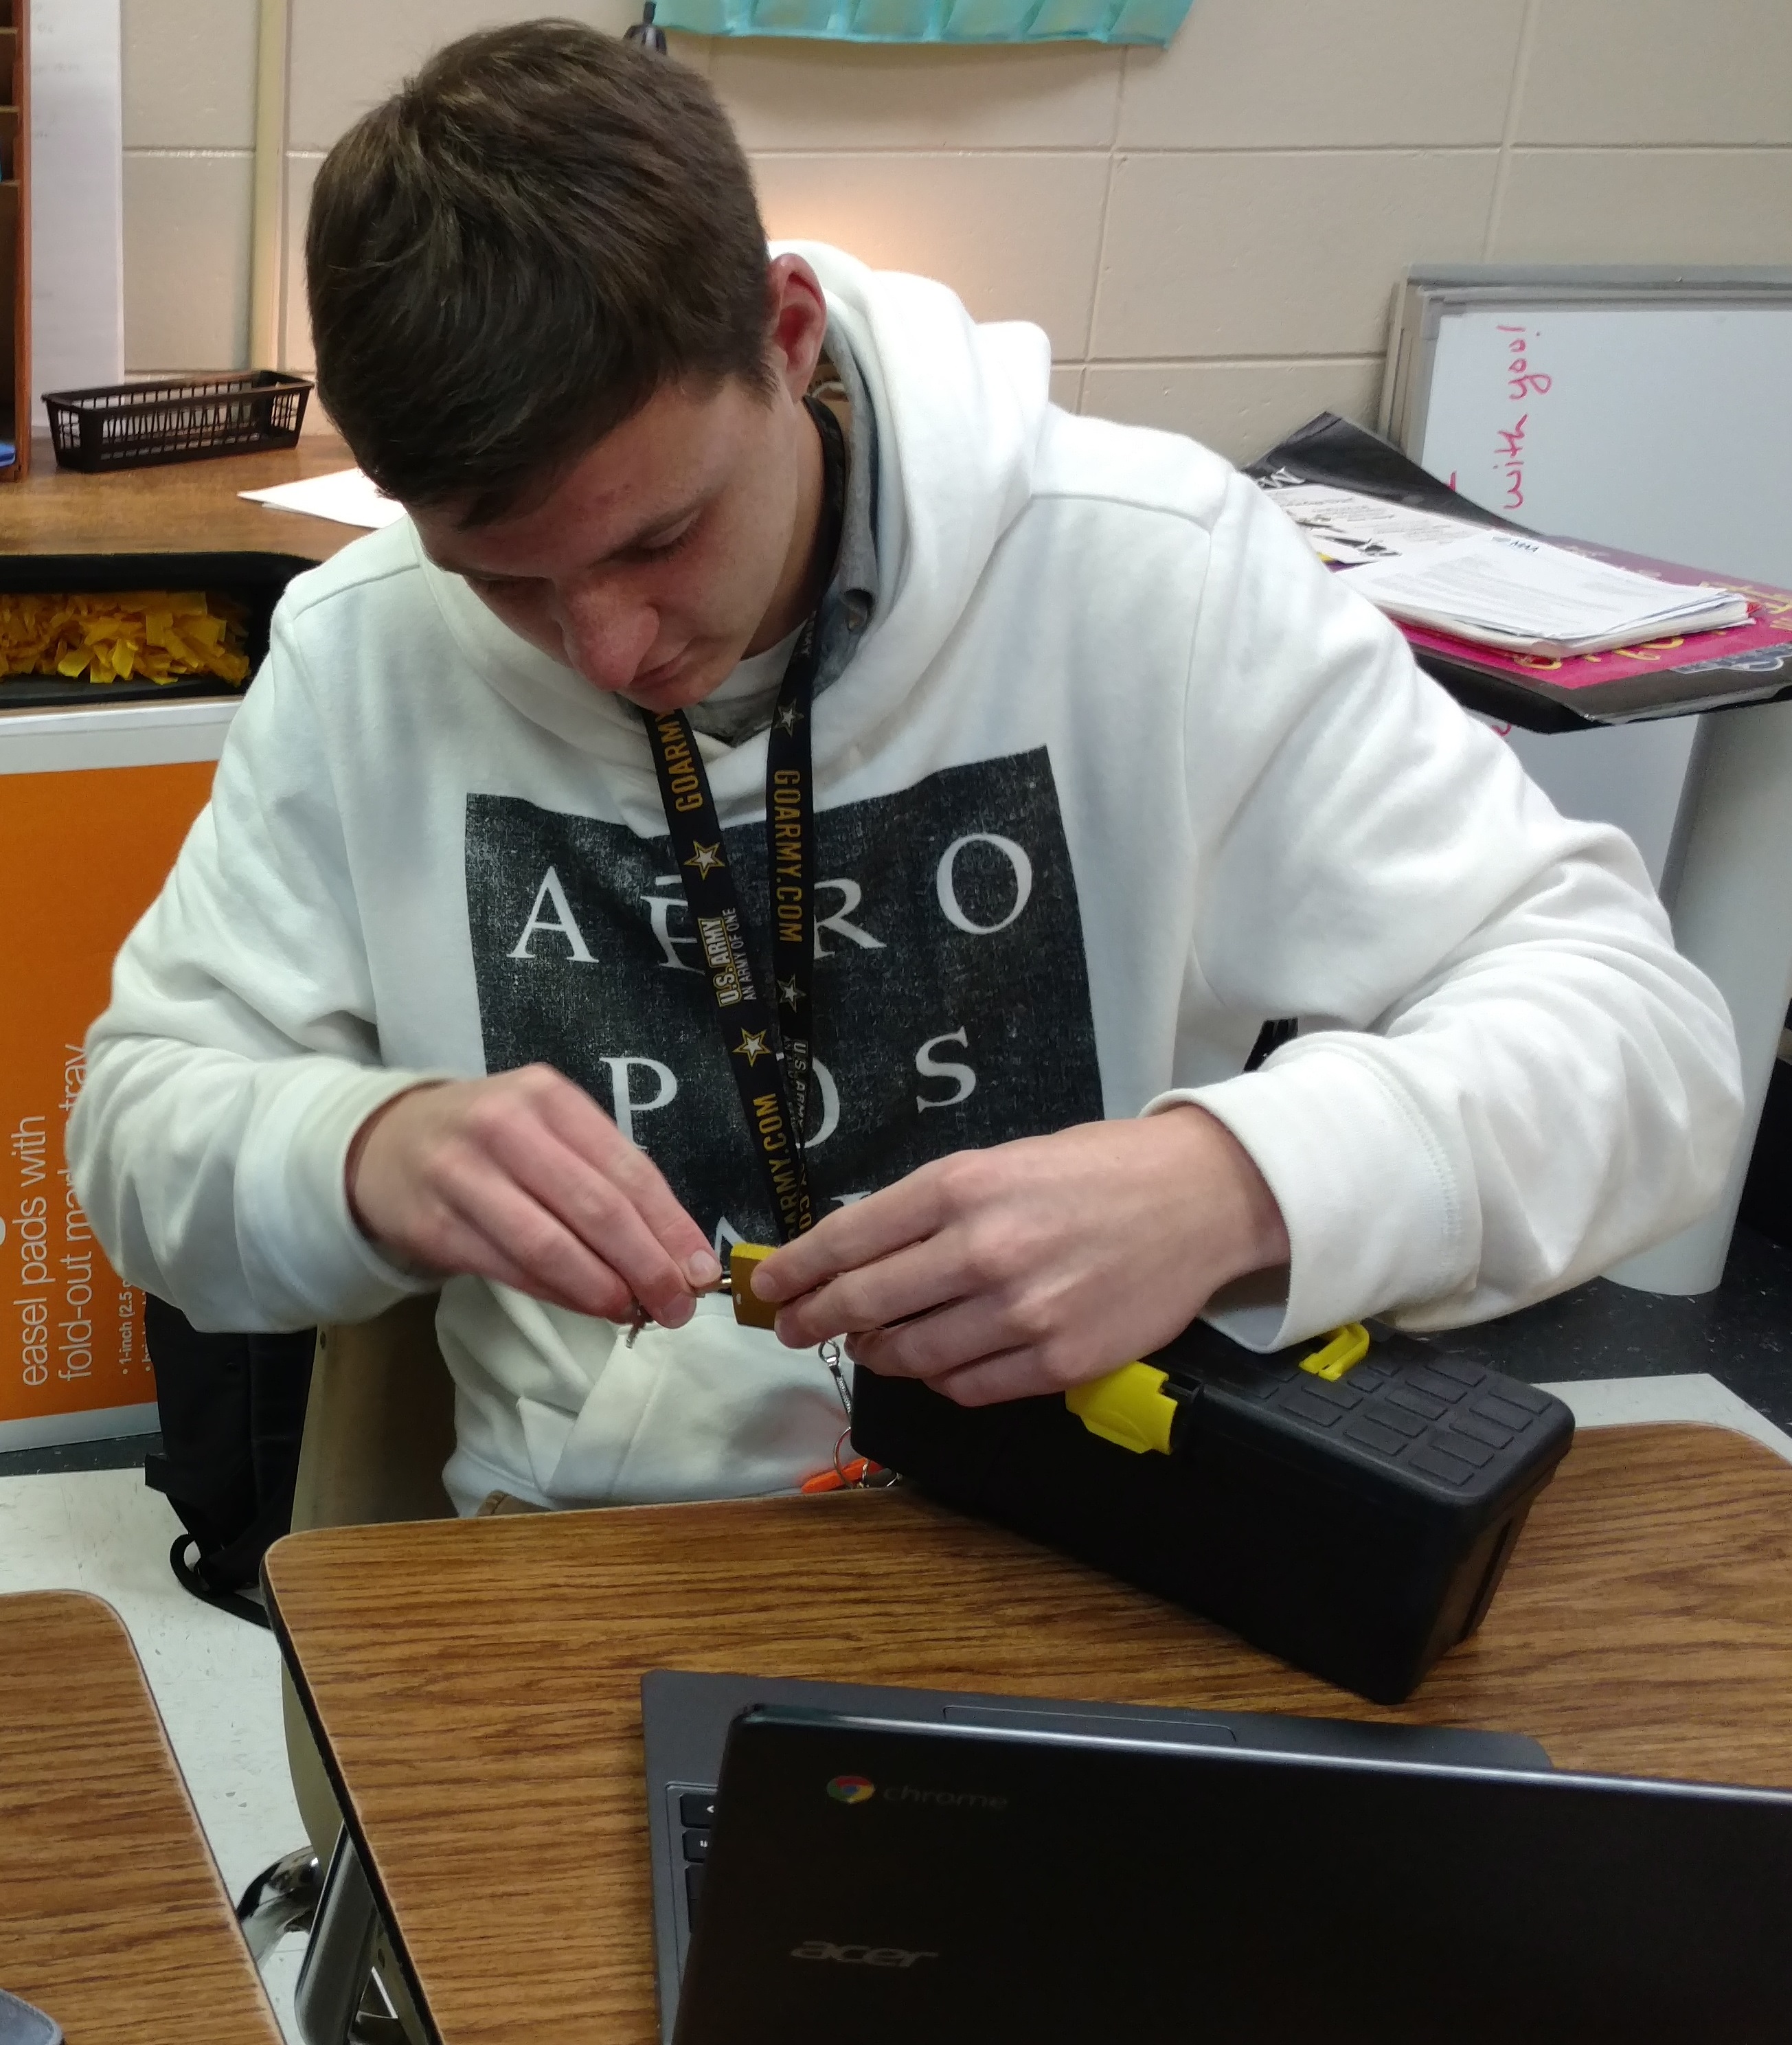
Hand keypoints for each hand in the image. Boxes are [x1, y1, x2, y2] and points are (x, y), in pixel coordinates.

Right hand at [346, 1065, 720, 1325]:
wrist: (386, 1143)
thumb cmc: (491, 1140)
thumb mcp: (548, 1130)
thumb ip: (606, 1177)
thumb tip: (676, 1254)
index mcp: (548, 1096)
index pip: (627, 1167)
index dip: (670, 1226)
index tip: (701, 1271)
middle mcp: (504, 1127)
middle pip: (594, 1208)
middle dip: (645, 1265)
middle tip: (676, 1306)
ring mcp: (461, 1175)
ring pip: (549, 1245)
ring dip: (600, 1288)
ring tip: (633, 1312)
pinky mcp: (433, 1224)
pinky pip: (508, 1268)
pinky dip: (556, 1293)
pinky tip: (586, 1305)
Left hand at [753, 1107, 1288, 1405]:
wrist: (1199, 1197)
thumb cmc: (1098, 1171)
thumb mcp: (1001, 1162)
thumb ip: (931, 1207)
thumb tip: (859, 1256)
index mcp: (963, 1187)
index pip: (848, 1240)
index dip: (796, 1272)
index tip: (770, 1290)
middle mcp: (983, 1250)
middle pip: (864, 1304)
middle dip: (816, 1321)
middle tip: (796, 1329)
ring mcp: (1022, 1312)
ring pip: (912, 1356)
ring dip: (879, 1354)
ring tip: (872, 1344)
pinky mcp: (1058, 1361)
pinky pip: (968, 1387)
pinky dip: (940, 1379)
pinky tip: (938, 1362)